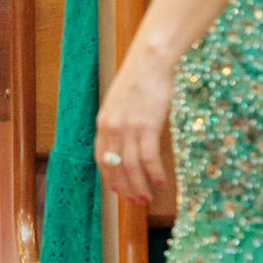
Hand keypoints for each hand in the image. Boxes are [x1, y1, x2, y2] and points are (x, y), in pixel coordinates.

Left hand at [93, 43, 173, 203]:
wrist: (150, 61)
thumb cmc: (139, 79)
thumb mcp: (120, 102)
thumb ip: (119, 121)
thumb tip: (128, 137)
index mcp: (103, 123)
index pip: (102, 158)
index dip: (109, 176)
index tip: (117, 189)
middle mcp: (112, 128)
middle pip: (116, 166)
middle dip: (125, 186)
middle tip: (136, 201)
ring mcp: (128, 128)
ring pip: (131, 166)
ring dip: (139, 185)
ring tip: (147, 199)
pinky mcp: (146, 126)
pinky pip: (148, 157)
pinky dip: (153, 172)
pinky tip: (160, 183)